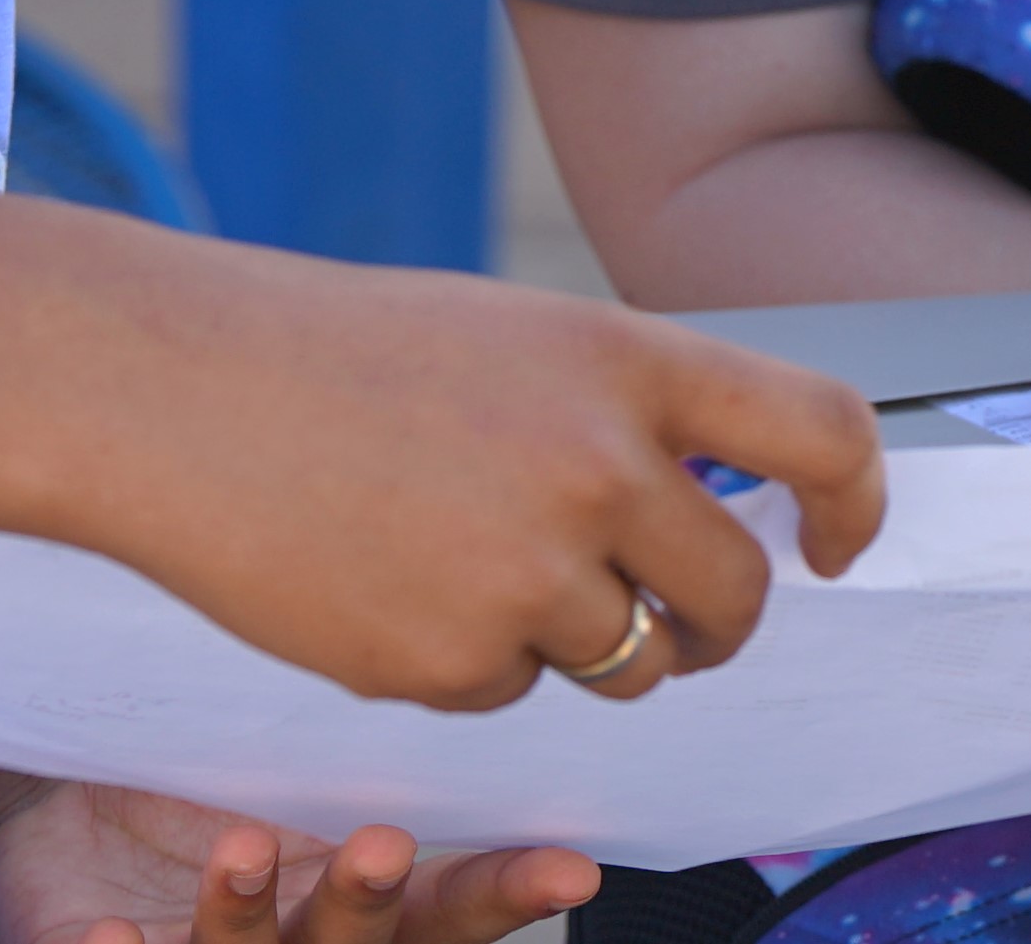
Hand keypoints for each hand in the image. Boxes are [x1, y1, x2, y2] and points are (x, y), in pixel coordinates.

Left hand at [0, 760, 593, 943]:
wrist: (44, 792)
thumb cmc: (186, 762)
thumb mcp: (285, 735)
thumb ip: (367, 716)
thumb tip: (473, 609)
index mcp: (347, 886)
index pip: (447, 905)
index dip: (505, 892)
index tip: (569, 864)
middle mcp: (291, 937)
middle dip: (372, 905)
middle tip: (382, 845)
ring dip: (249, 915)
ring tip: (241, 852)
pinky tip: (113, 933)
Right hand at [94, 262, 884, 713]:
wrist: (174, 392)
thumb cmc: (343, 355)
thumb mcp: (515, 337)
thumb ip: (623, 410)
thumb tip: (725, 505)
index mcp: (622, 359)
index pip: (820, 428)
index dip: (855, 501)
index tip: (832, 544)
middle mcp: (596, 465)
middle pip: (734, 596)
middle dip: (713, 627)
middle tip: (674, 621)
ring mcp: (524, 572)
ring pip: (629, 665)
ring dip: (584, 644)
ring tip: (474, 564)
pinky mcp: (447, 662)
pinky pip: (510, 692)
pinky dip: (467, 659)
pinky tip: (387, 581)